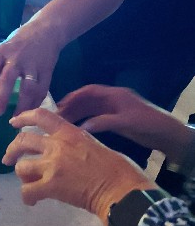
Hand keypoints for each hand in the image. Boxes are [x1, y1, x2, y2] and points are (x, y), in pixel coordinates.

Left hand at [0, 20, 60, 115]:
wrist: (47, 30)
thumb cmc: (19, 42)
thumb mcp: (4, 48)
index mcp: (2, 51)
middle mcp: (17, 57)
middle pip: (8, 78)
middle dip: (1, 97)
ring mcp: (33, 64)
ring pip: (28, 88)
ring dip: (22, 105)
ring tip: (17, 118)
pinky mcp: (47, 70)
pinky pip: (42, 89)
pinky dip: (36, 102)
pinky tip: (31, 111)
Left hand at [4, 109, 153, 225]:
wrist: (121, 190)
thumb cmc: (116, 169)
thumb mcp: (92, 144)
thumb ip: (72, 142)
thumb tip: (60, 149)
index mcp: (69, 132)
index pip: (40, 115)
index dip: (23, 117)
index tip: (13, 122)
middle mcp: (57, 145)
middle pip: (22, 141)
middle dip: (11, 150)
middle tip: (8, 158)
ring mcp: (52, 165)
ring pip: (21, 167)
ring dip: (23, 176)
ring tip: (29, 183)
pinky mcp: (51, 186)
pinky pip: (27, 191)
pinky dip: (27, 197)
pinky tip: (32, 201)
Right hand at [58, 84, 193, 164]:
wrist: (167, 134)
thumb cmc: (148, 124)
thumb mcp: (125, 123)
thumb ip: (103, 123)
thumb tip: (81, 127)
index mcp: (115, 95)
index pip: (90, 91)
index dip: (74, 96)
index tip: (60, 105)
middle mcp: (112, 100)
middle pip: (87, 100)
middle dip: (72, 106)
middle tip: (57, 116)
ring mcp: (114, 109)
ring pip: (90, 109)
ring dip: (77, 114)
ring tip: (62, 123)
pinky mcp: (116, 119)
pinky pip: (96, 117)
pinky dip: (85, 121)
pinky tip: (77, 129)